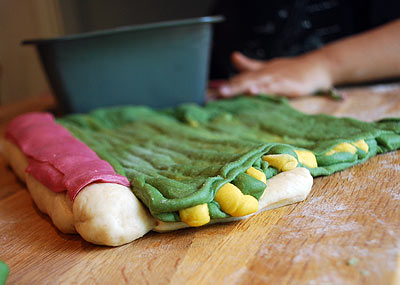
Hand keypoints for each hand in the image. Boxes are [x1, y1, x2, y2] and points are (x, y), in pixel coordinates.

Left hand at [218, 51, 332, 97]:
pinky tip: (253, 92)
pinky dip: (263, 90)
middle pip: (241, 81)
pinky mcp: (288, 84)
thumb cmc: (292, 69)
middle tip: (208, 95)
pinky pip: (273, 88)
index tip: (206, 95)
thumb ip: (249, 65)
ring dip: (239, 87)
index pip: (236, 80)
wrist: (317, 67)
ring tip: (224, 93)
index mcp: (258, 72)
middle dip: (225, 88)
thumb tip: (233, 57)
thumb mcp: (268, 67)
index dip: (221, 86)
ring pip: (254, 83)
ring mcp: (276, 78)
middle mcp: (264, 74)